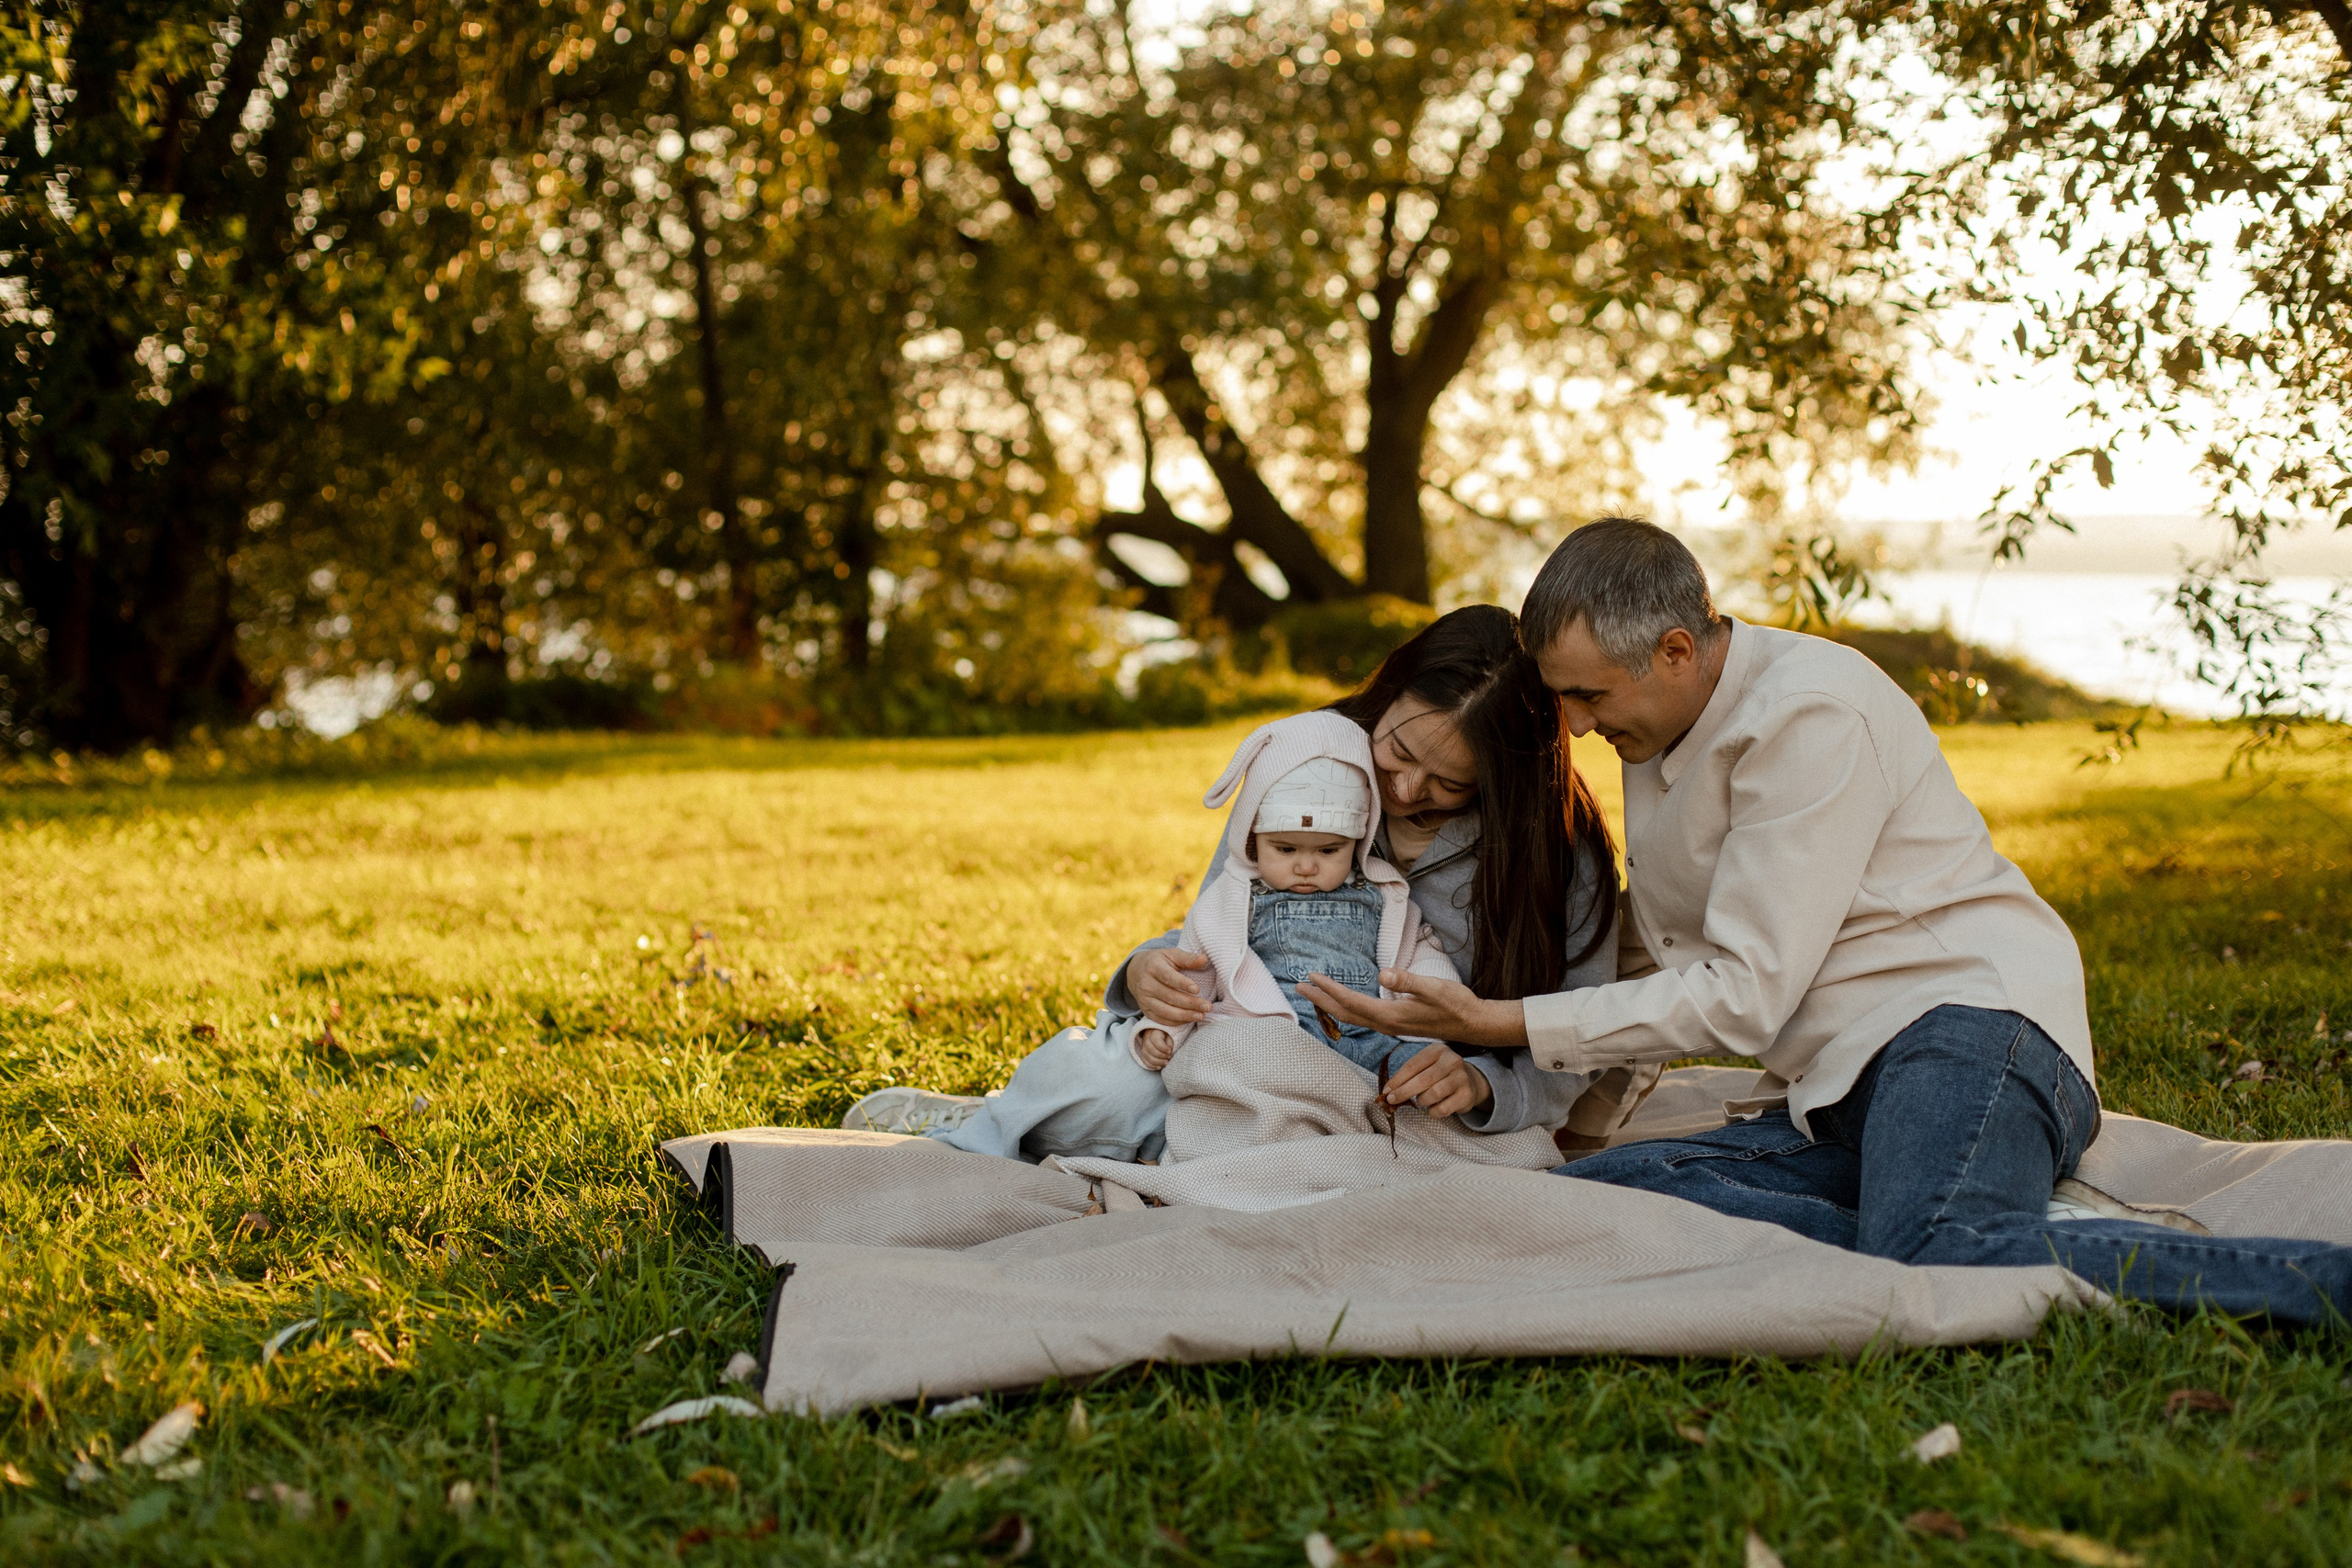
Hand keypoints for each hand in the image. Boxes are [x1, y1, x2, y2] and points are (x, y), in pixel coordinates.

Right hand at [1132, 948, 1213, 1026]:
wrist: (1135, 971)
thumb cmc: (1159, 961)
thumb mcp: (1171, 954)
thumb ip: (1187, 958)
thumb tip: (1204, 959)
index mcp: (1153, 967)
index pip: (1168, 977)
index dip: (1182, 984)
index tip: (1197, 989)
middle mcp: (1146, 984)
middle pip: (1169, 996)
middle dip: (1190, 1003)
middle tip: (1207, 1007)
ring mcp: (1144, 999)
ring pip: (1165, 1011)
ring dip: (1185, 1015)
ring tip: (1201, 1016)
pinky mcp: (1145, 1010)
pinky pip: (1160, 1019)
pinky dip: (1176, 1022)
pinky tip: (1189, 1019)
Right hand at [1136, 1026, 1176, 1070]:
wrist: (1164, 1035)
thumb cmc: (1170, 1035)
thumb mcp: (1172, 1035)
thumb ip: (1170, 1042)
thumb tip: (1168, 1052)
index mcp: (1154, 1031)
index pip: (1155, 1040)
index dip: (1162, 1047)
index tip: (1170, 1051)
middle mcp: (1146, 1038)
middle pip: (1149, 1048)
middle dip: (1160, 1055)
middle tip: (1169, 1057)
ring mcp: (1143, 1046)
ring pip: (1146, 1056)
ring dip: (1157, 1062)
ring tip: (1166, 1062)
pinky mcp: (1144, 1053)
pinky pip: (1144, 1061)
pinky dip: (1152, 1066)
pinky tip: (1159, 1067)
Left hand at [1298, 969, 1527, 1049]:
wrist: (1473, 1024)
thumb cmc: (1457, 1004)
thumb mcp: (1435, 988)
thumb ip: (1409, 981)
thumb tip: (1382, 974)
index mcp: (1391, 1016)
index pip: (1352, 1002)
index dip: (1330, 990)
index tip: (1311, 977)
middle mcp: (1386, 1024)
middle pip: (1345, 1013)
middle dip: (1321, 999)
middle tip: (1299, 985)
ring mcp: (1391, 1025)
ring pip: (1352, 1017)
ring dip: (1331, 1004)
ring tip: (1314, 993)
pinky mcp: (1396, 1023)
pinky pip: (1363, 1017)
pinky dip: (1346, 1008)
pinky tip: (1344, 1003)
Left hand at [1381, 1043, 1492, 1118]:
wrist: (1469, 1081)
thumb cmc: (1439, 1073)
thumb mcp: (1425, 1066)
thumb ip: (1409, 1075)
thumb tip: (1388, 1091)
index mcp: (1438, 1050)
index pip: (1413, 1065)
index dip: (1397, 1080)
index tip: (1386, 1091)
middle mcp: (1452, 1061)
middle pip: (1422, 1080)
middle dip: (1403, 1092)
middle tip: (1392, 1100)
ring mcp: (1462, 1077)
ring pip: (1433, 1094)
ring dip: (1421, 1101)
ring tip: (1422, 1100)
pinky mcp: (1467, 1095)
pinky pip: (1443, 1109)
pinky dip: (1433, 1112)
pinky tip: (1433, 1107)